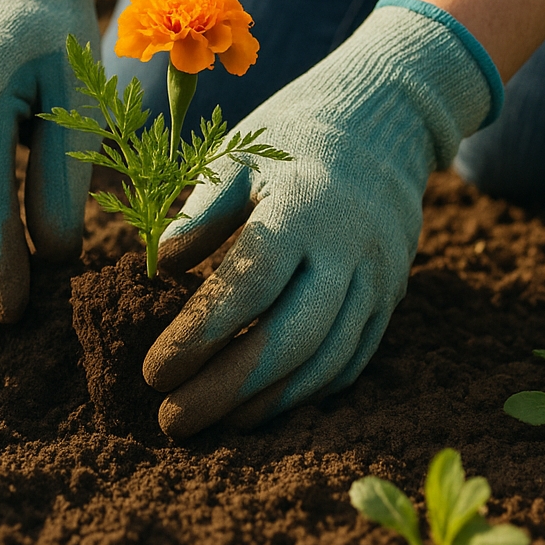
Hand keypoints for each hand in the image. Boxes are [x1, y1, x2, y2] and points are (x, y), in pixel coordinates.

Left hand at [142, 0, 501, 436]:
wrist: (383, 121)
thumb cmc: (291, 138)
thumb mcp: (238, 154)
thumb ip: (201, 210)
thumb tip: (159, 264)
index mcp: (302, 208)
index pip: (249, 284)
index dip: (200, 334)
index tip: (153, 371)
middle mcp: (348, 249)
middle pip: (291, 338)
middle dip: (226, 389)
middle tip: (171, 421)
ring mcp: (377, 279)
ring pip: (326, 361)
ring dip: (266, 402)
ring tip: (212, 423)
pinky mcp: (391, 298)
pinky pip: (353, 360)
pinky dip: (307, 393)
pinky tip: (262, 408)